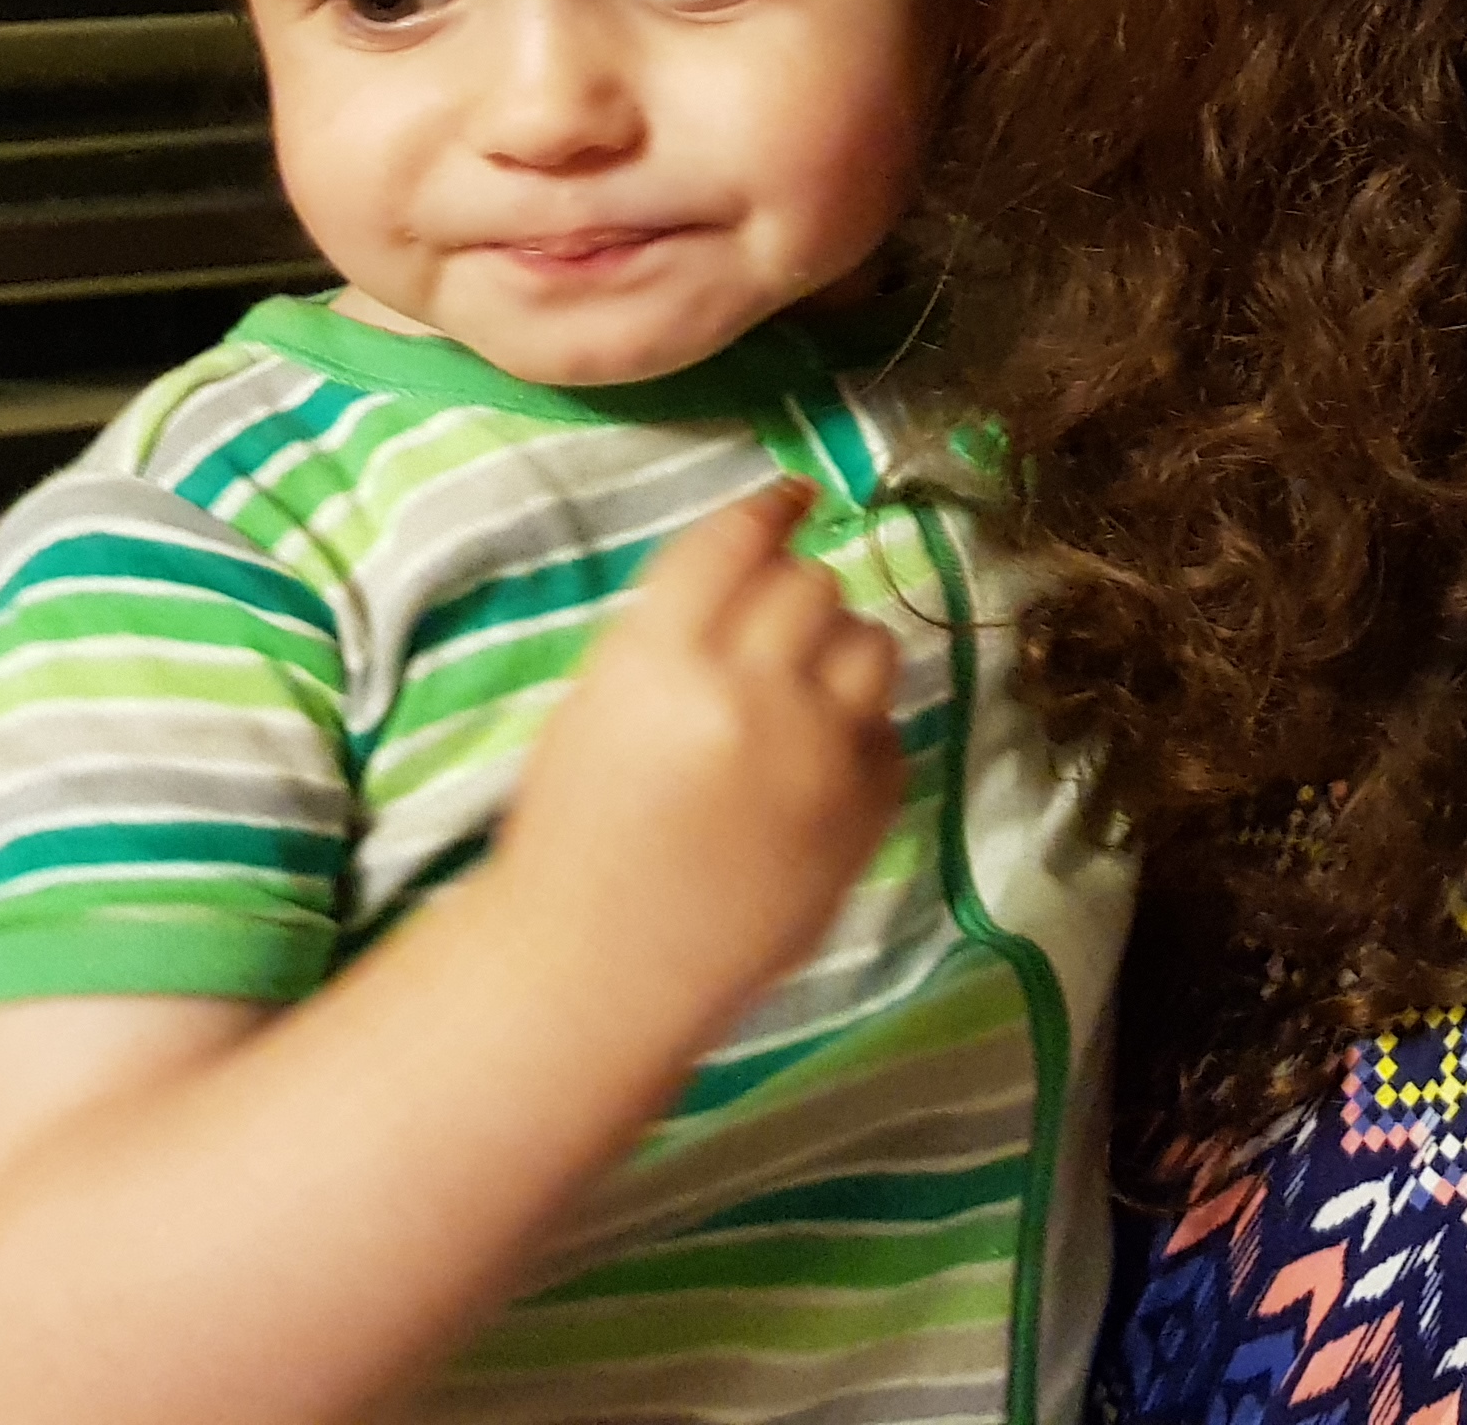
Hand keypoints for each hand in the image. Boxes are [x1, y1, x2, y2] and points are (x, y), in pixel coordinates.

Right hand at [482, 480, 907, 1067]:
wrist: (596, 970)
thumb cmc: (575, 836)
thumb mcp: (598, 704)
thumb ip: (675, 633)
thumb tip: (760, 566)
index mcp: (658, 658)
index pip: (736, 543)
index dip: (771, 508)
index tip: (795, 496)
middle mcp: (747, 692)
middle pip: (813, 586)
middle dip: (797, 597)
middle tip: (776, 631)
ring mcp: (816, 753)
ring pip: (872, 643)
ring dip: (841, 653)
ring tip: (806, 693)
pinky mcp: (864, 812)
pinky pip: (891, 731)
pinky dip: (861, 734)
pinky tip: (815, 766)